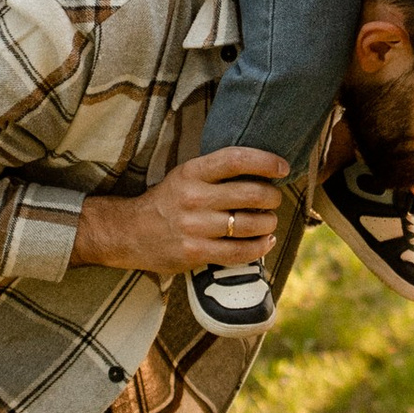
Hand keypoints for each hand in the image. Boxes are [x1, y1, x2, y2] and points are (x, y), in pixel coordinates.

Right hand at [72, 146, 290, 278]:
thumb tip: (265, 171)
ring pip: (250, 224)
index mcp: (192, 172)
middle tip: (274, 199)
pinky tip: (265, 242)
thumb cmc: (168, 202)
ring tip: (268, 222)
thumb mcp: (186, 176)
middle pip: (252, 194)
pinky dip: (260, 247)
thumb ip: (218, 172)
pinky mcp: (195, 253)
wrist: (129, 233)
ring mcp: (194, 227)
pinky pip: (240, 252)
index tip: (283, 168)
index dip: (266, 162)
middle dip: (273, 197)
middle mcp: (193, 197)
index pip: (236, 159)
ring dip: (269, 223)